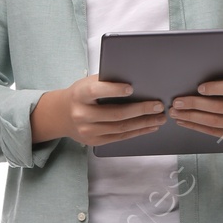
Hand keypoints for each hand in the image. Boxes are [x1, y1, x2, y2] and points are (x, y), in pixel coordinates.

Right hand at [32, 75, 166, 147]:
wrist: (61, 115)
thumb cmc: (81, 95)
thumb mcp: (87, 84)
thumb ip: (106, 82)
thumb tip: (136, 80)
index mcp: (79, 95)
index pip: (96, 91)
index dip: (113, 90)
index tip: (131, 88)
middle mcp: (82, 114)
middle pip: (115, 114)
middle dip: (141, 110)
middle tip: (158, 106)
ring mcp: (87, 130)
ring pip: (121, 128)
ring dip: (144, 123)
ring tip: (160, 117)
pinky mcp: (94, 141)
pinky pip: (120, 137)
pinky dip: (138, 131)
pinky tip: (150, 126)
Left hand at [170, 78, 222, 141]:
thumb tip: (195, 86)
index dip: (217, 88)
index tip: (199, 88)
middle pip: (220, 107)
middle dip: (194, 104)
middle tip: (177, 102)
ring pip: (214, 122)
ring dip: (191, 117)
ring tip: (176, 113)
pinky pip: (214, 132)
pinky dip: (197, 127)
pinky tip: (185, 121)